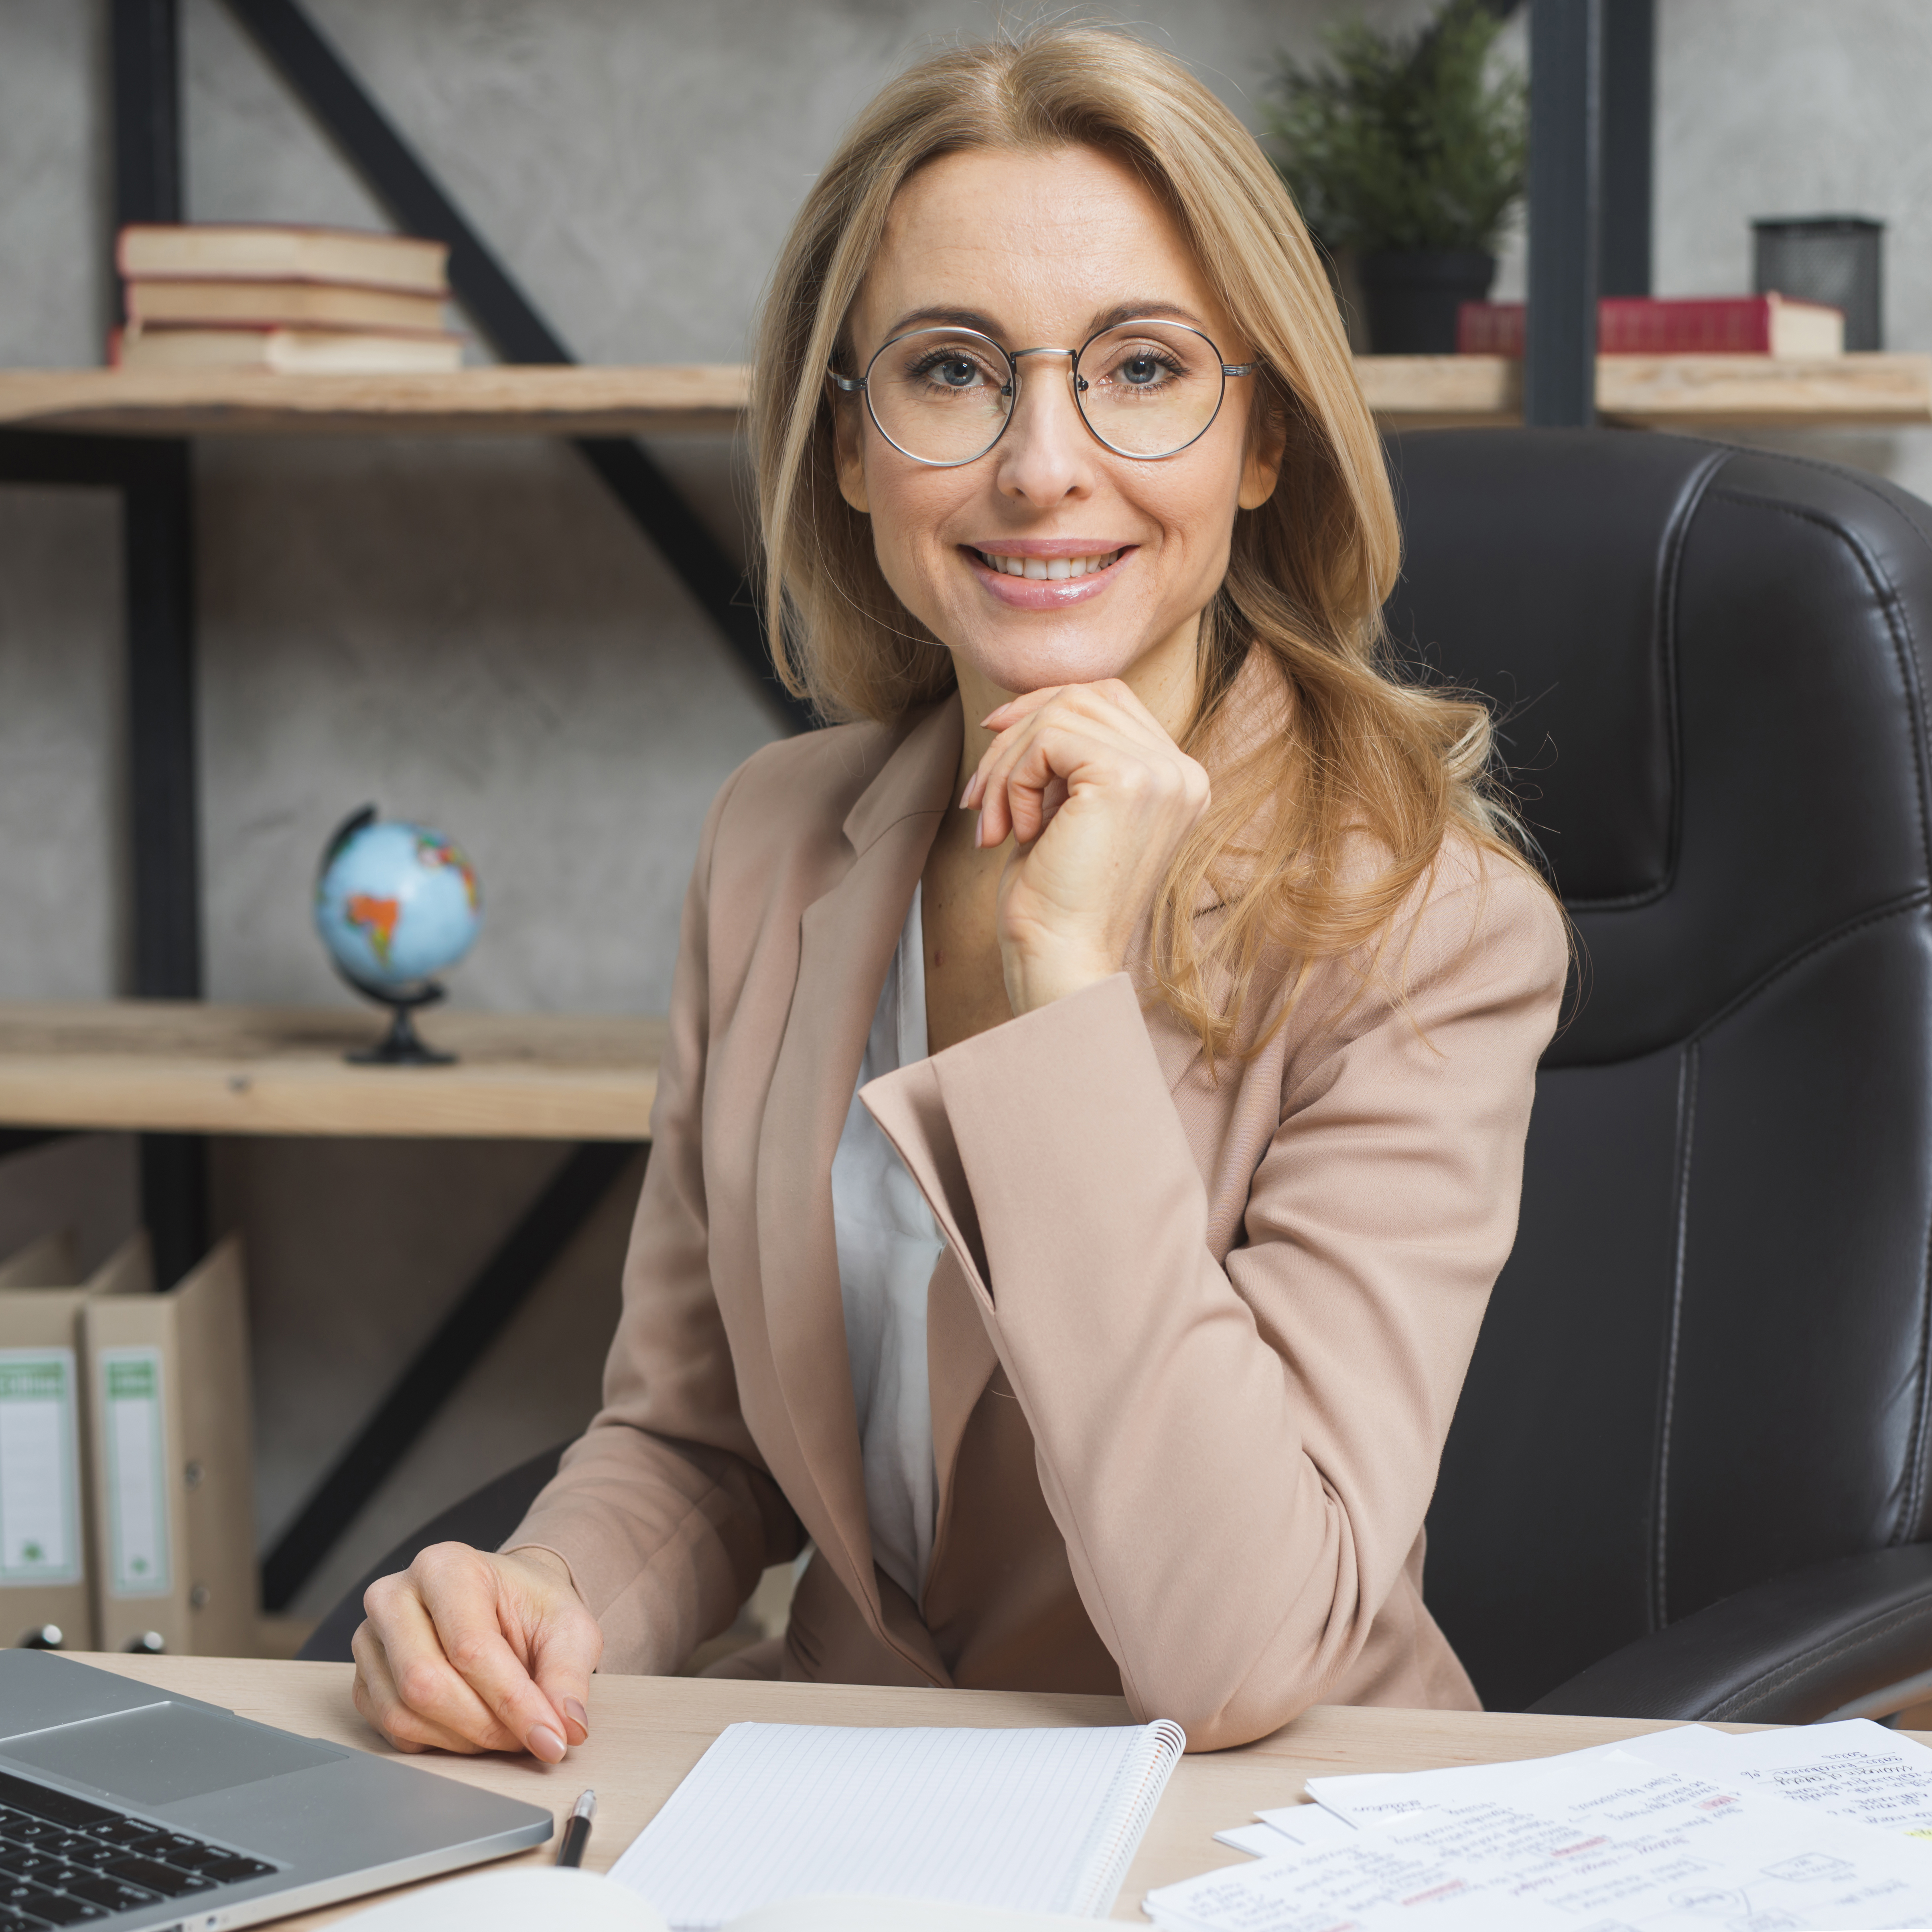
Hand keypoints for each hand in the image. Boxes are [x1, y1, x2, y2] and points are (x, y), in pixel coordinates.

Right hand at [351, 1543, 601, 1759]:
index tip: (552, 1739)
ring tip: (506, 1731)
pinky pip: (392, 1731)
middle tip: (528, 1737)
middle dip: (485, 1725)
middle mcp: (395, 1597)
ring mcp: (371, 1640)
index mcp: (445, 1567)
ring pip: (404, 1713)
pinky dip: (440, 1744)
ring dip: (464, 1740)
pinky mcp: (364, 1680)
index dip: (513, 1702)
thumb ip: (569, 1674)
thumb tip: (568, 1728)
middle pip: (425, 1683)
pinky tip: (474, 1728)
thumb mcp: (569, 1627)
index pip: (470, 1647)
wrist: (504, 1602)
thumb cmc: (531, 1607)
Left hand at [962, 681, 1209, 1014]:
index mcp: (1177, 779)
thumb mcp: (1064, 811)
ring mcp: (1161, 774)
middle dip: (1015, 738)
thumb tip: (1014, 708)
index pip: (1108, 700)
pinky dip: (1013, 781)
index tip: (994, 743)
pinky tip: (1014, 832)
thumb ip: (1065, 759)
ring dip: (1006, 765)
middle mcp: (1181, 772)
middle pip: (1082, 697)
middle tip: (980, 798)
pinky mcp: (1126, 780)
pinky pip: (1046, 739)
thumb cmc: (1055, 899)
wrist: (1061, 959)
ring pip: (1059, 712)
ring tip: (993, 822)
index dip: (1043, 709)